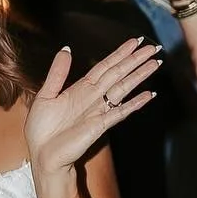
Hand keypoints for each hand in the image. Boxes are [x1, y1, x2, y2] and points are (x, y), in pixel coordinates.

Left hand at [25, 39, 160, 180]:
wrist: (42, 155)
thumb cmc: (41, 130)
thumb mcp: (45, 95)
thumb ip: (57, 73)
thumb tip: (67, 49)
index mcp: (81, 89)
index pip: (105, 66)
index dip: (120, 54)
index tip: (134, 42)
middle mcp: (93, 98)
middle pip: (118, 74)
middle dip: (135, 60)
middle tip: (154, 48)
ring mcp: (98, 111)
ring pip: (123, 88)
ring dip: (139, 76)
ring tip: (155, 64)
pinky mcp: (100, 125)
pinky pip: (120, 112)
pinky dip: (134, 103)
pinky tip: (148, 95)